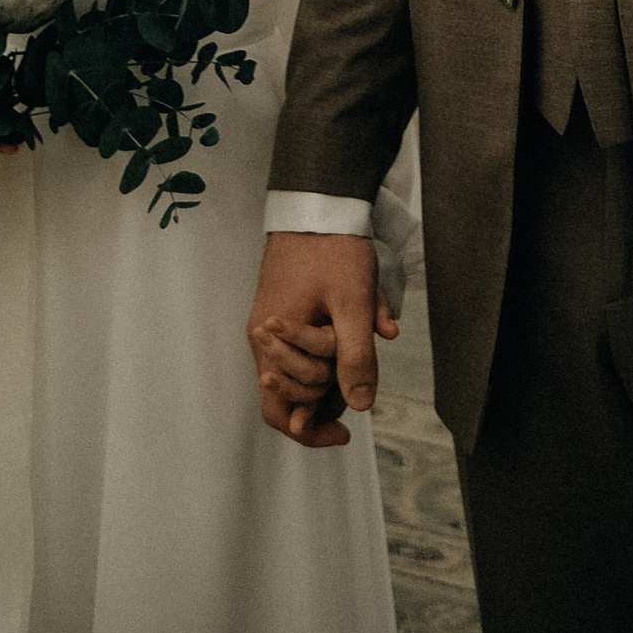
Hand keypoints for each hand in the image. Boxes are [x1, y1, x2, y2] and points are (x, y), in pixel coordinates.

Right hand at [247, 232, 398, 448]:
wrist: (318, 199)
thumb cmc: (332, 250)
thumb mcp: (352, 304)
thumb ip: (355, 358)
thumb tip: (360, 406)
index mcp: (270, 342)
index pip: (280, 412)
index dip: (311, 431)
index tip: (345, 433)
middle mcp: (264, 337)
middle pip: (294, 393)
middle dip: (331, 389)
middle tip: (362, 365)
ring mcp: (272, 323)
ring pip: (304, 366)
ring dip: (337, 361)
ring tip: (369, 333)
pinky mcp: (284, 308)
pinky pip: (307, 342)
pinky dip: (334, 342)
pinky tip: (364, 321)